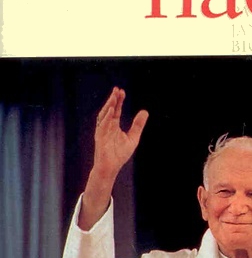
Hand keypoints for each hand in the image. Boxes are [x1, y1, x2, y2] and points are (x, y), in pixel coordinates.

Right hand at [78, 87, 147, 230]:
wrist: (111, 168)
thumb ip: (138, 125)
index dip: (118, 101)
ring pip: (104, 116)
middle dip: (113, 100)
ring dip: (109, 106)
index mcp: (113, 126)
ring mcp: (102, 131)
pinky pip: (102, 126)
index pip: (116, 110)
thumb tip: (145, 111)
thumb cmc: (119, 154)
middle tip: (117, 89)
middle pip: (110, 110)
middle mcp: (106, 126)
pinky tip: (111, 110)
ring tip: (114, 97)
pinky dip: (106, 118)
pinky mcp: (100, 138)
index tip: (122, 91)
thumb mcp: (133, 138)